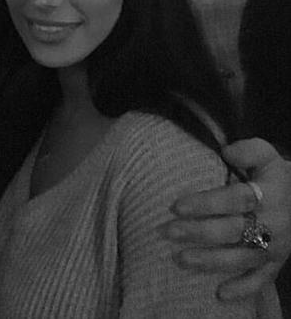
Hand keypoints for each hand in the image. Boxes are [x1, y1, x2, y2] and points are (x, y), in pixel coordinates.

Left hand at [159, 138, 290, 299]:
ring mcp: (274, 247)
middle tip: (167, 231)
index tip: (176, 206)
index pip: (234, 199)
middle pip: (231, 230)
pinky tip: (219, 294)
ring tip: (179, 259)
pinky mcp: (275, 264)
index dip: (206, 203)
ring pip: (240, 257)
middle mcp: (271, 223)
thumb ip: (248, 150)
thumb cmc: (274, 175)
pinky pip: (260, 281)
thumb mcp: (266, 155)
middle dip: (196, 232)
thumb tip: (227, 152)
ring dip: (209, 260)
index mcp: (267, 195)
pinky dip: (242, 289)